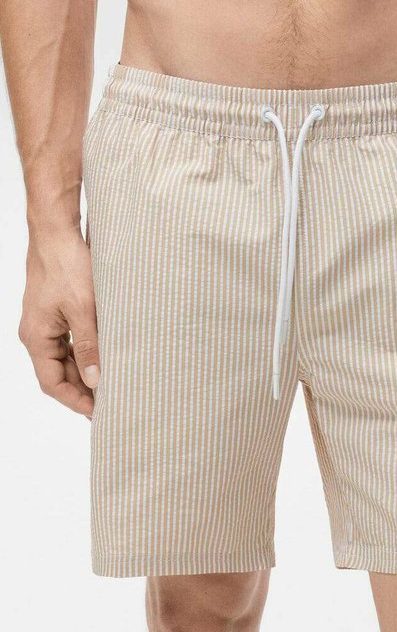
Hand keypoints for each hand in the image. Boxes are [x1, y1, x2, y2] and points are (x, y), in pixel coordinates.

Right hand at [19, 229, 98, 417]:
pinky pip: (70, 339)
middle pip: (58, 372)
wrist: (57, 231)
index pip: (52, 383)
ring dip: (86, 369)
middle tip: (112, 400)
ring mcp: (46, 321)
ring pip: (66, 356)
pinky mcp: (57, 309)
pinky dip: (86, 350)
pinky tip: (106, 353)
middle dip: (83, 388)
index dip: (75, 400)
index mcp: (36, 337)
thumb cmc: (67, 265)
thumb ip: (89, 345)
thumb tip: (96, 378)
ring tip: (112, 382)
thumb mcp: (83, 308)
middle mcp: (37, 333)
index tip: (98, 412)